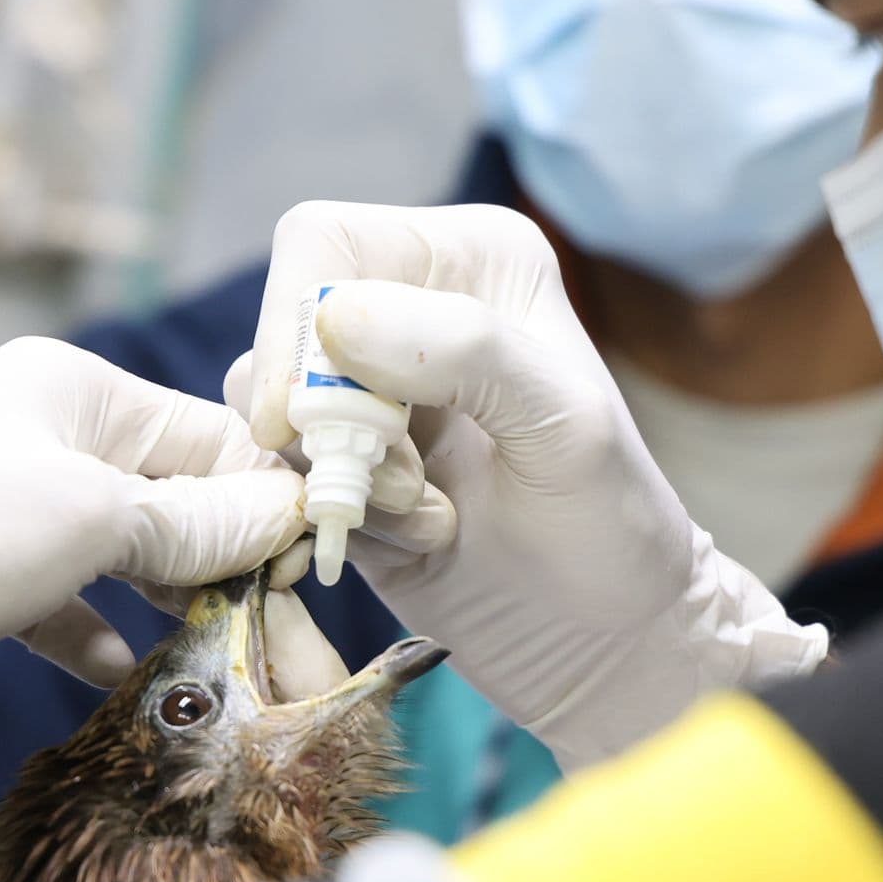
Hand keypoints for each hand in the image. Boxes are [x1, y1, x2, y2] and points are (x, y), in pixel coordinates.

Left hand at [0, 337, 306, 685]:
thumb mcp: (92, 518)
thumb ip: (203, 521)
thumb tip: (290, 518)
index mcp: (82, 393)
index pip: (214, 436)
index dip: (267, 497)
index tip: (301, 565)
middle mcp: (55, 437)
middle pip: (178, 496)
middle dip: (226, 555)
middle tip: (269, 615)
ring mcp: (19, 504)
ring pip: (130, 551)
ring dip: (176, 598)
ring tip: (216, 643)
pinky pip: (69, 598)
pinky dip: (102, 634)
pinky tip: (125, 668)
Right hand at [239, 202, 826, 766]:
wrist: (605, 638)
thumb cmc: (612, 526)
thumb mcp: (564, 423)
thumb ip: (466, 348)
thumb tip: (335, 319)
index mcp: (473, 260)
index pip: (323, 243)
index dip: (295, 321)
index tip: (304, 411)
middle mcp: (414, 309)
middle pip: (283, 327)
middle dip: (326, 417)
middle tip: (406, 483)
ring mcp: (372, 393)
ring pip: (270, 406)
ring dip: (340, 475)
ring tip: (430, 513)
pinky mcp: (346, 468)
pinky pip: (281, 475)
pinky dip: (336, 516)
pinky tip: (421, 539)